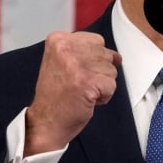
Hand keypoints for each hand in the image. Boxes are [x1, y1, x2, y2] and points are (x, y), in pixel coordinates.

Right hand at [24, 31, 121, 154]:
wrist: (46, 122)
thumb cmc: (55, 95)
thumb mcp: (61, 61)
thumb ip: (84, 51)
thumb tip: (116, 56)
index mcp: (58, 40)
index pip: (96, 40)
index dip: (92, 60)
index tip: (76, 73)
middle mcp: (66, 48)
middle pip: (105, 54)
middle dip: (98, 72)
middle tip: (77, 84)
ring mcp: (76, 65)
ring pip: (111, 70)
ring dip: (101, 85)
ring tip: (81, 92)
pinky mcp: (88, 82)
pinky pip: (111, 86)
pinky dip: (103, 97)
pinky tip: (86, 100)